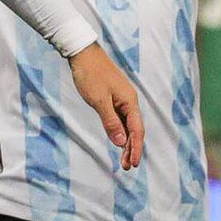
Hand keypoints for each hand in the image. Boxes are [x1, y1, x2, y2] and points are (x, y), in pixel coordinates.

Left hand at [68, 43, 144, 170]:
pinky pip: (120, 119)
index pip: (136, 130)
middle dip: (132, 149)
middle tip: (127, 167)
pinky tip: (117, 141)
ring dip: (125, 143)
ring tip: (123, 160)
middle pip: (134, 130)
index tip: (133, 164)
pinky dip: (119, 132)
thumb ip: (110, 122)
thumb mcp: (99, 100)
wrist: (83, 54)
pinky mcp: (113, 99)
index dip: (136, 148)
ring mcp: (122, 100)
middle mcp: (129, 102)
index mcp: (129, 102)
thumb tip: (120, 142)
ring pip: (127, 126)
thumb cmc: (91, 74)